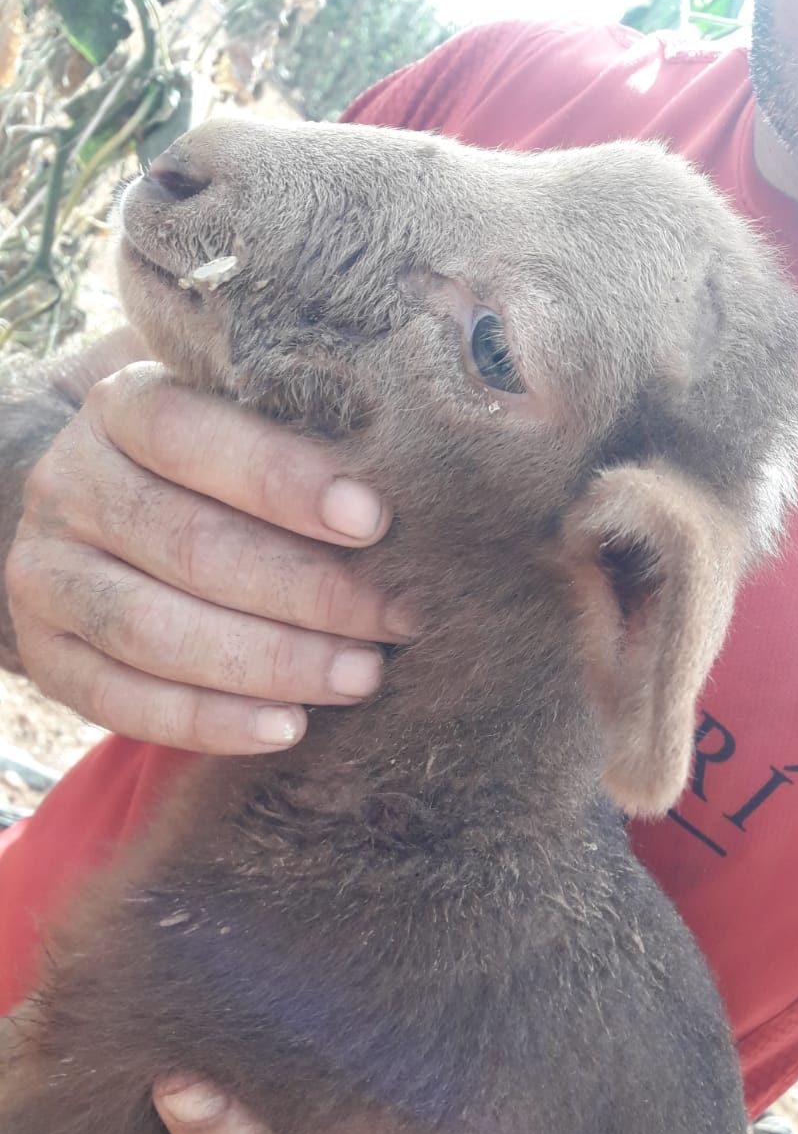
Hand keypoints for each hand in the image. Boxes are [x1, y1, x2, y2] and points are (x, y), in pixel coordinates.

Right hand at [6, 361, 410, 753]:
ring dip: (270, 662)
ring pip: (155, 631)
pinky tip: (288, 727)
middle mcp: (68, 484)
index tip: (373, 519)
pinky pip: (122, 702)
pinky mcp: (47, 655)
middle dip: (306, 591)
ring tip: (359, 676)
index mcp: (119, 406)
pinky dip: (210, 722)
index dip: (281, 479)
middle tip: (396, 618)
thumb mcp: (237, 422)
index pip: (190, 436)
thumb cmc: (210, 471)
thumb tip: (416, 479)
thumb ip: (298, 432)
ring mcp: (46, 574)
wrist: (98, 521)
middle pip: (189, 545)